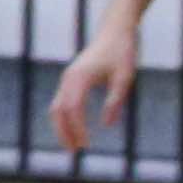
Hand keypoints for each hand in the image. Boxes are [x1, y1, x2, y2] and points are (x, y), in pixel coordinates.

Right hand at [50, 29, 139, 153]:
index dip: (77, 129)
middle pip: (58, 111)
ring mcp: (68, 78)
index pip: (72, 110)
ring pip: (57, 107)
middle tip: (74, 152)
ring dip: (62, 127)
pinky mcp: (71, 79)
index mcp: (79, 78)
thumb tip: (107, 125)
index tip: (87, 145)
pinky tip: (75, 128)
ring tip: (73, 144)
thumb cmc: (123, 52)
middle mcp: (69, 78)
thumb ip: (115, 100)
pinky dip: (65, 118)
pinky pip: (62, 102)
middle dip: (64, 132)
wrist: (115, 30)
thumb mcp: (125, 77)